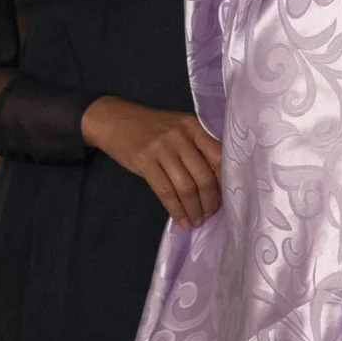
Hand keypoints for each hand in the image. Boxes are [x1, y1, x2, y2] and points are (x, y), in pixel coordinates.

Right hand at [82, 98, 222, 225]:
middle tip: (210, 215)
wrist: (114, 120)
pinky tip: (181, 219)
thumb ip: (198, 146)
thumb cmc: (151, 126)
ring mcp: (162, 148)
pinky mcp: (145, 162)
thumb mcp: (179, 127)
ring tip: (196, 221)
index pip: (219, 157)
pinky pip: (166, 192)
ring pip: (186, 187)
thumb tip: (217, 181)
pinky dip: (176, 210)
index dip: (225, 182)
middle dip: (210, 202)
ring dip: (194, 209)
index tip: (227, 198)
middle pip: (204, 176)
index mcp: (195, 126)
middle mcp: (181, 136)